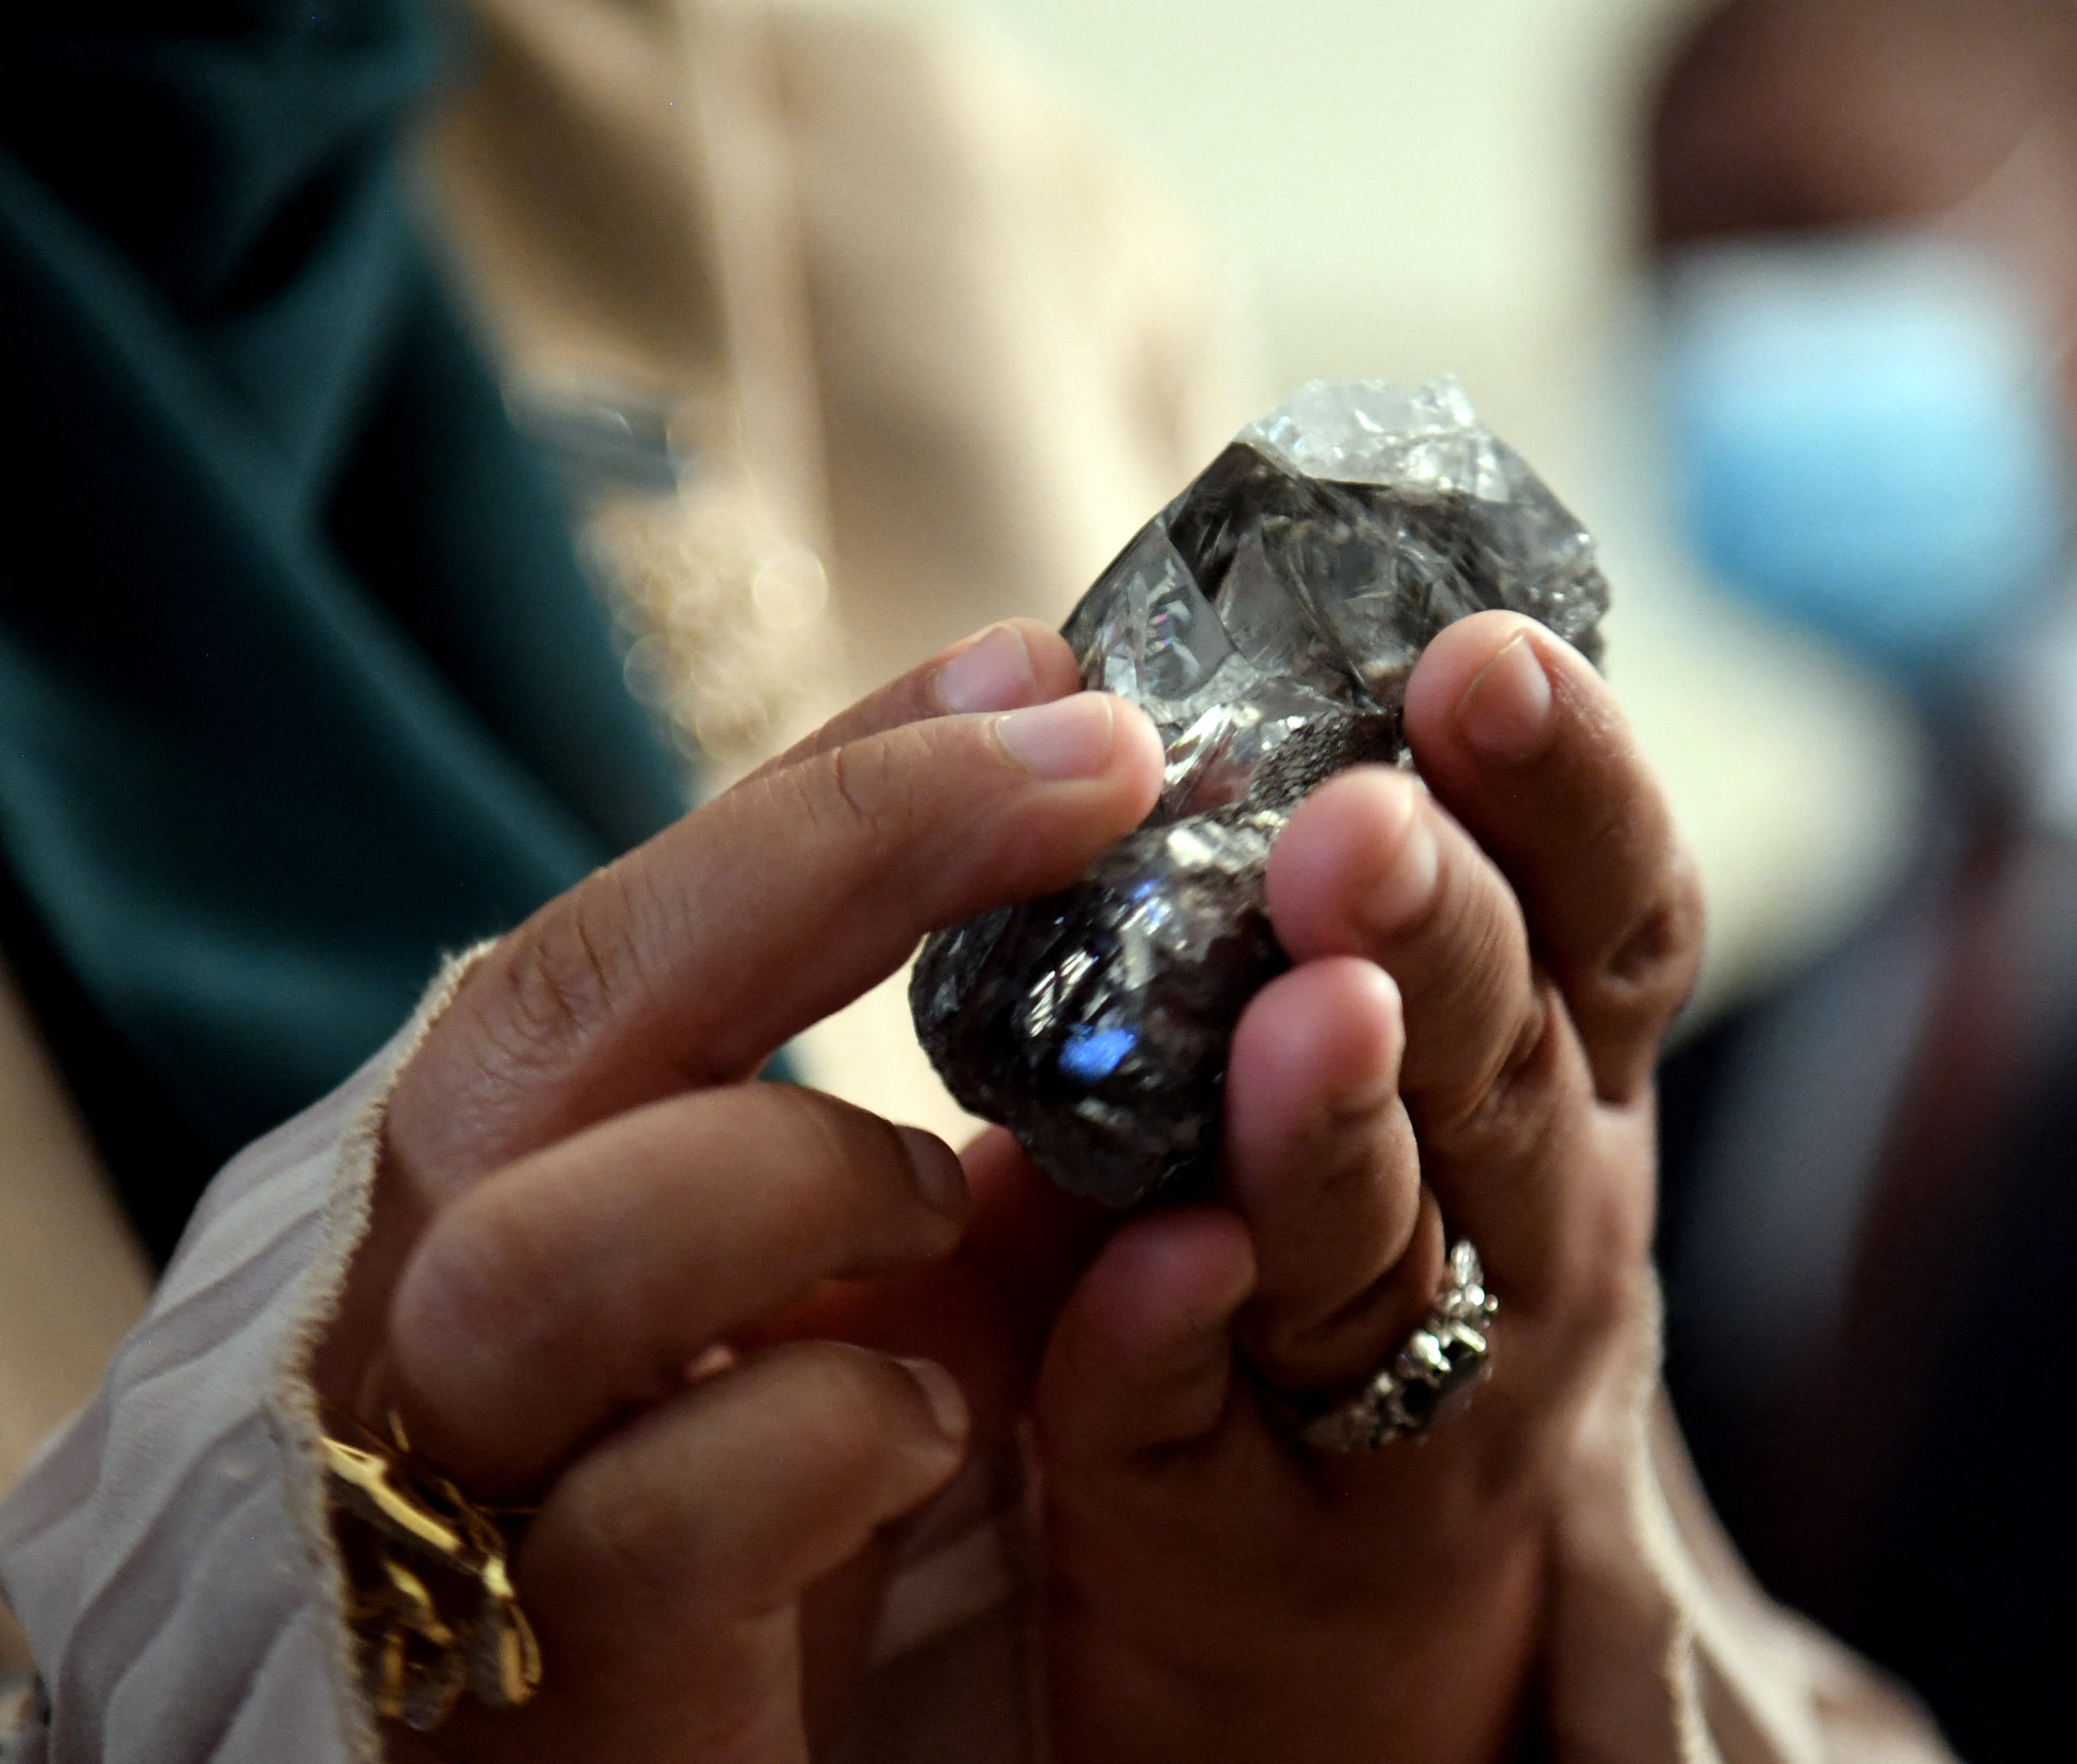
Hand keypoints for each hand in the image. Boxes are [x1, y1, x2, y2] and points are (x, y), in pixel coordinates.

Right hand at [308, 622, 1164, 1762]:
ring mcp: (461, 1490)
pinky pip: (650, 1514)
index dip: (834, 781)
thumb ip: (922, 1141)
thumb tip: (1106, 938)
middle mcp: (440, 1299)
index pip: (650, 923)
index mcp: (527, 1187)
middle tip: (1082, 767)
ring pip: (545, 1255)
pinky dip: (829, 1434)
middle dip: (828, 860)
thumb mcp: (852, 1305)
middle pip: (559, 1013)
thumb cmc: (762, 1541)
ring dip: (793, 1177)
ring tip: (934, 1194)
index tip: (1038, 667)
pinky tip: (937, 1426)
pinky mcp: (532, 1685)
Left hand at [1027, 611, 1703, 1761]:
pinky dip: (1182, 1341)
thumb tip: (1071, 686)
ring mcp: (1413, 1403)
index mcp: (1556, 1088)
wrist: (1324, 1636)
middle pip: (1510, 1073)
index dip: (1573, 790)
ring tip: (1306, 1015)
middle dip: (1447, 935)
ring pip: (1390, 1254)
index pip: (1610, 919)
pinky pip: (1208, 1425)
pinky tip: (1156, 1264)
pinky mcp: (1257, 1532)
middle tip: (1362, 821)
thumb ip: (1276, 912)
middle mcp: (1525, 1237)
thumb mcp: (1376, 1083)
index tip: (1487, 656)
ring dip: (1341, 1133)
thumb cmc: (1330, 1279)